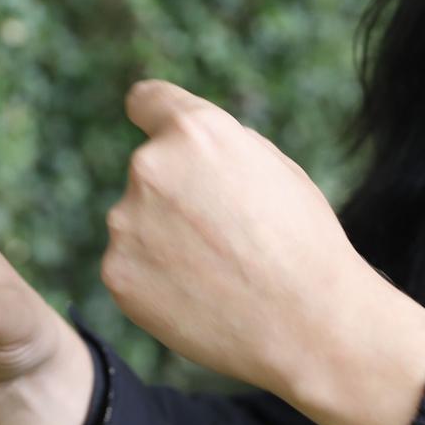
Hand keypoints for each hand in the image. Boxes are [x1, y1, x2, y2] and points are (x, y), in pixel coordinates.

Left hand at [104, 79, 411, 400]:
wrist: (307, 324)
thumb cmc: (305, 244)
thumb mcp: (276, 168)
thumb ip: (222, 147)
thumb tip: (189, 148)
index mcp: (195, 131)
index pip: (146, 100)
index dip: (157, 117)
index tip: (156, 130)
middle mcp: (150, 167)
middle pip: (149, 170)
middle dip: (176, 195)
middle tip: (223, 234)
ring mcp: (126, 222)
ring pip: (138, 222)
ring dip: (164, 239)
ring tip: (218, 272)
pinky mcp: (117, 273)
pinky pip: (131, 266)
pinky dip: (156, 280)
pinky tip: (199, 297)